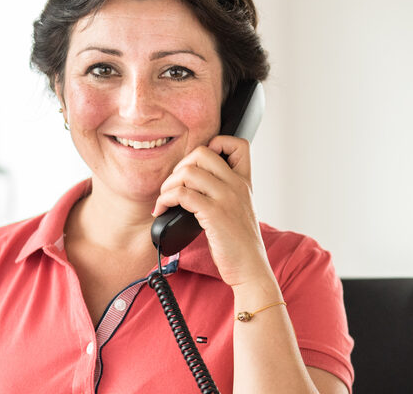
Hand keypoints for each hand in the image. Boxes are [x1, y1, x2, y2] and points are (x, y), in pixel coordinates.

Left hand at [152, 135, 271, 286]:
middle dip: (179, 167)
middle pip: (202, 152)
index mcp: (244, 182)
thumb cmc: (239, 244)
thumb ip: (222, 192)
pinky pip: (181, 194)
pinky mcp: (214, 214)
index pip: (236, 143)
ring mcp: (227, 198)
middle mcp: (238, 185)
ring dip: (168, 185)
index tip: (198, 167)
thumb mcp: (238, 210)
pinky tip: (163, 210)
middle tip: (174, 187)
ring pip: (188, 171)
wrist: (250, 268)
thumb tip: (189, 183)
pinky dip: (165, 200)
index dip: (214, 145)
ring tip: (165, 200)